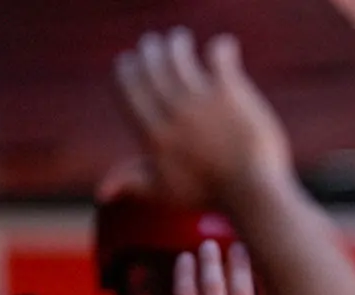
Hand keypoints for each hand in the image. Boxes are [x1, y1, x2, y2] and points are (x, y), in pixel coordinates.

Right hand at [113, 28, 292, 206]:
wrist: (253, 192)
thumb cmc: (210, 195)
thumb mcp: (164, 191)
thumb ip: (132, 181)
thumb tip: (101, 192)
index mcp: (153, 133)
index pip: (128, 88)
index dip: (126, 69)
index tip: (128, 60)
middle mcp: (173, 112)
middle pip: (151, 67)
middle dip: (149, 50)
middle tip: (154, 44)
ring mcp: (201, 100)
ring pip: (179, 56)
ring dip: (176, 43)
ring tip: (181, 40)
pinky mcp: (230, 93)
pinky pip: (218, 57)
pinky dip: (220, 48)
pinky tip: (224, 48)